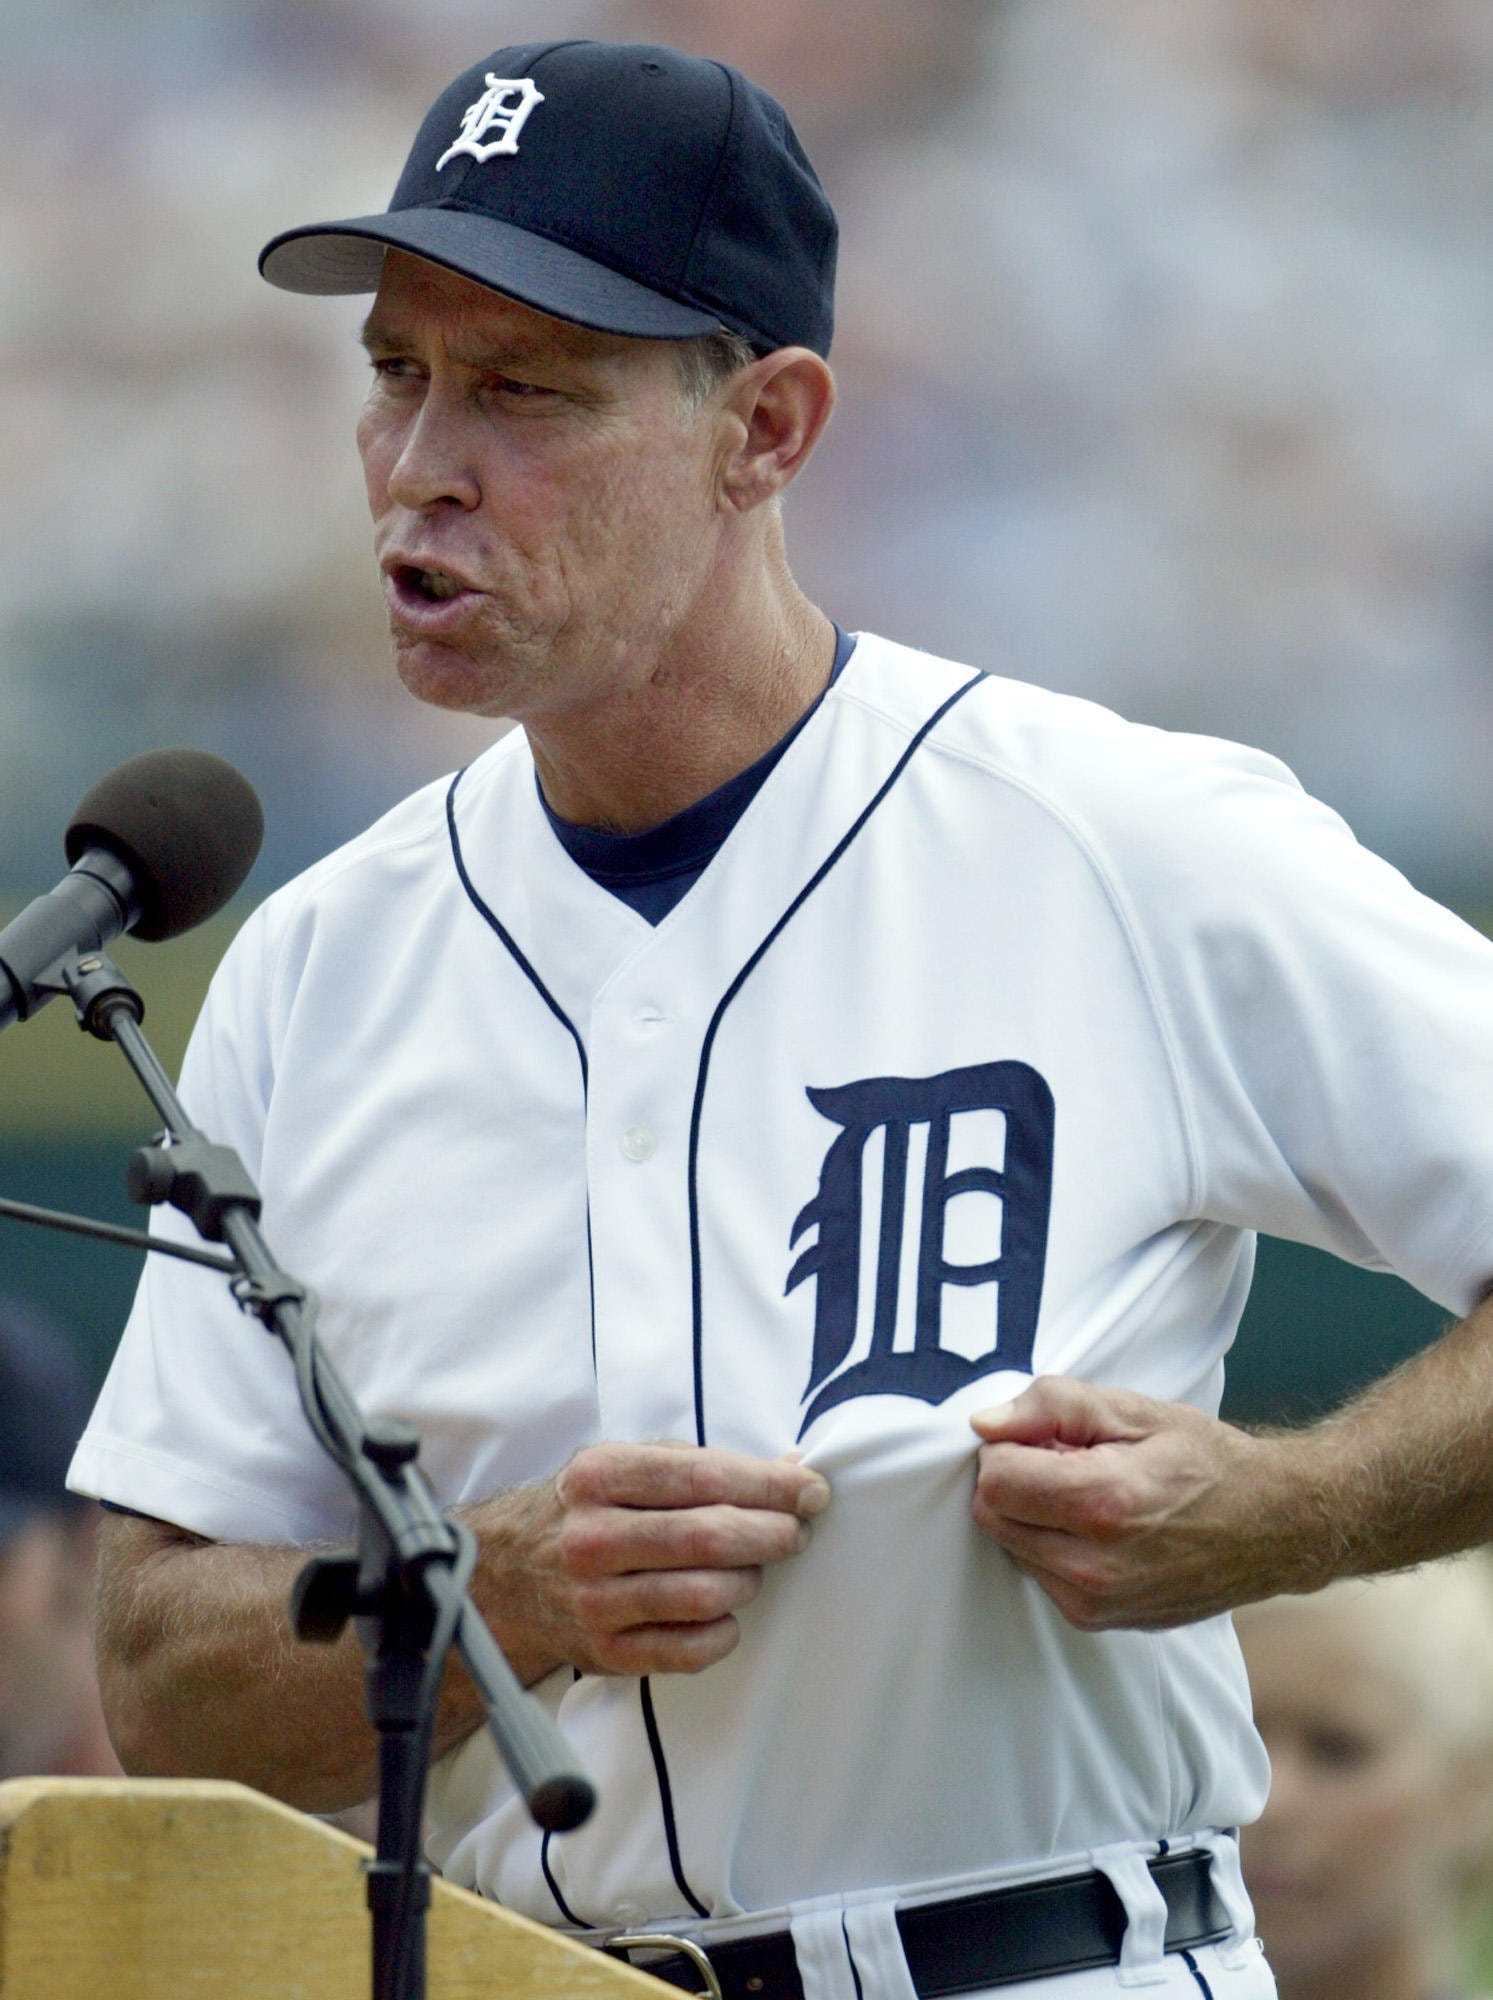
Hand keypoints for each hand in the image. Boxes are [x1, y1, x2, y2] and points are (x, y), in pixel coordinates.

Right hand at [471, 1442, 830, 1677]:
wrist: (510, 1572)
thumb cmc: (589, 1509)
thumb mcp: (629, 1464)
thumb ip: (705, 1465)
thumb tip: (792, 1468)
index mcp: (601, 1476)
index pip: (705, 1477)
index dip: (770, 1485)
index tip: (812, 1490)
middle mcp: (592, 1537)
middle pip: (710, 1537)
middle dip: (772, 1533)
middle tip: (795, 1532)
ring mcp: (596, 1600)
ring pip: (705, 1595)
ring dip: (749, 1580)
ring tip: (753, 1569)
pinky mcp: (605, 1652)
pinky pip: (689, 1650)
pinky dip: (724, 1632)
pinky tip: (725, 1613)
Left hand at [970, 1376, 1305, 1629]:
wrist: (1274, 1528)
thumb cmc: (1206, 1461)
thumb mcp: (1135, 1410)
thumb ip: (1052, 1406)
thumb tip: (983, 1424)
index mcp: (1104, 1504)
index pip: (994, 1480)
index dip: (1010, 1448)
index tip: (1048, 1438)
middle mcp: (1095, 1568)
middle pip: (992, 1515)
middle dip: (1017, 1480)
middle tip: (1071, 1463)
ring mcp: (1096, 1604)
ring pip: (1010, 1545)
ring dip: (1033, 1515)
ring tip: (1092, 1495)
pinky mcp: (1097, 1621)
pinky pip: (1038, 1573)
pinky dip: (1052, 1545)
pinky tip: (1099, 1529)